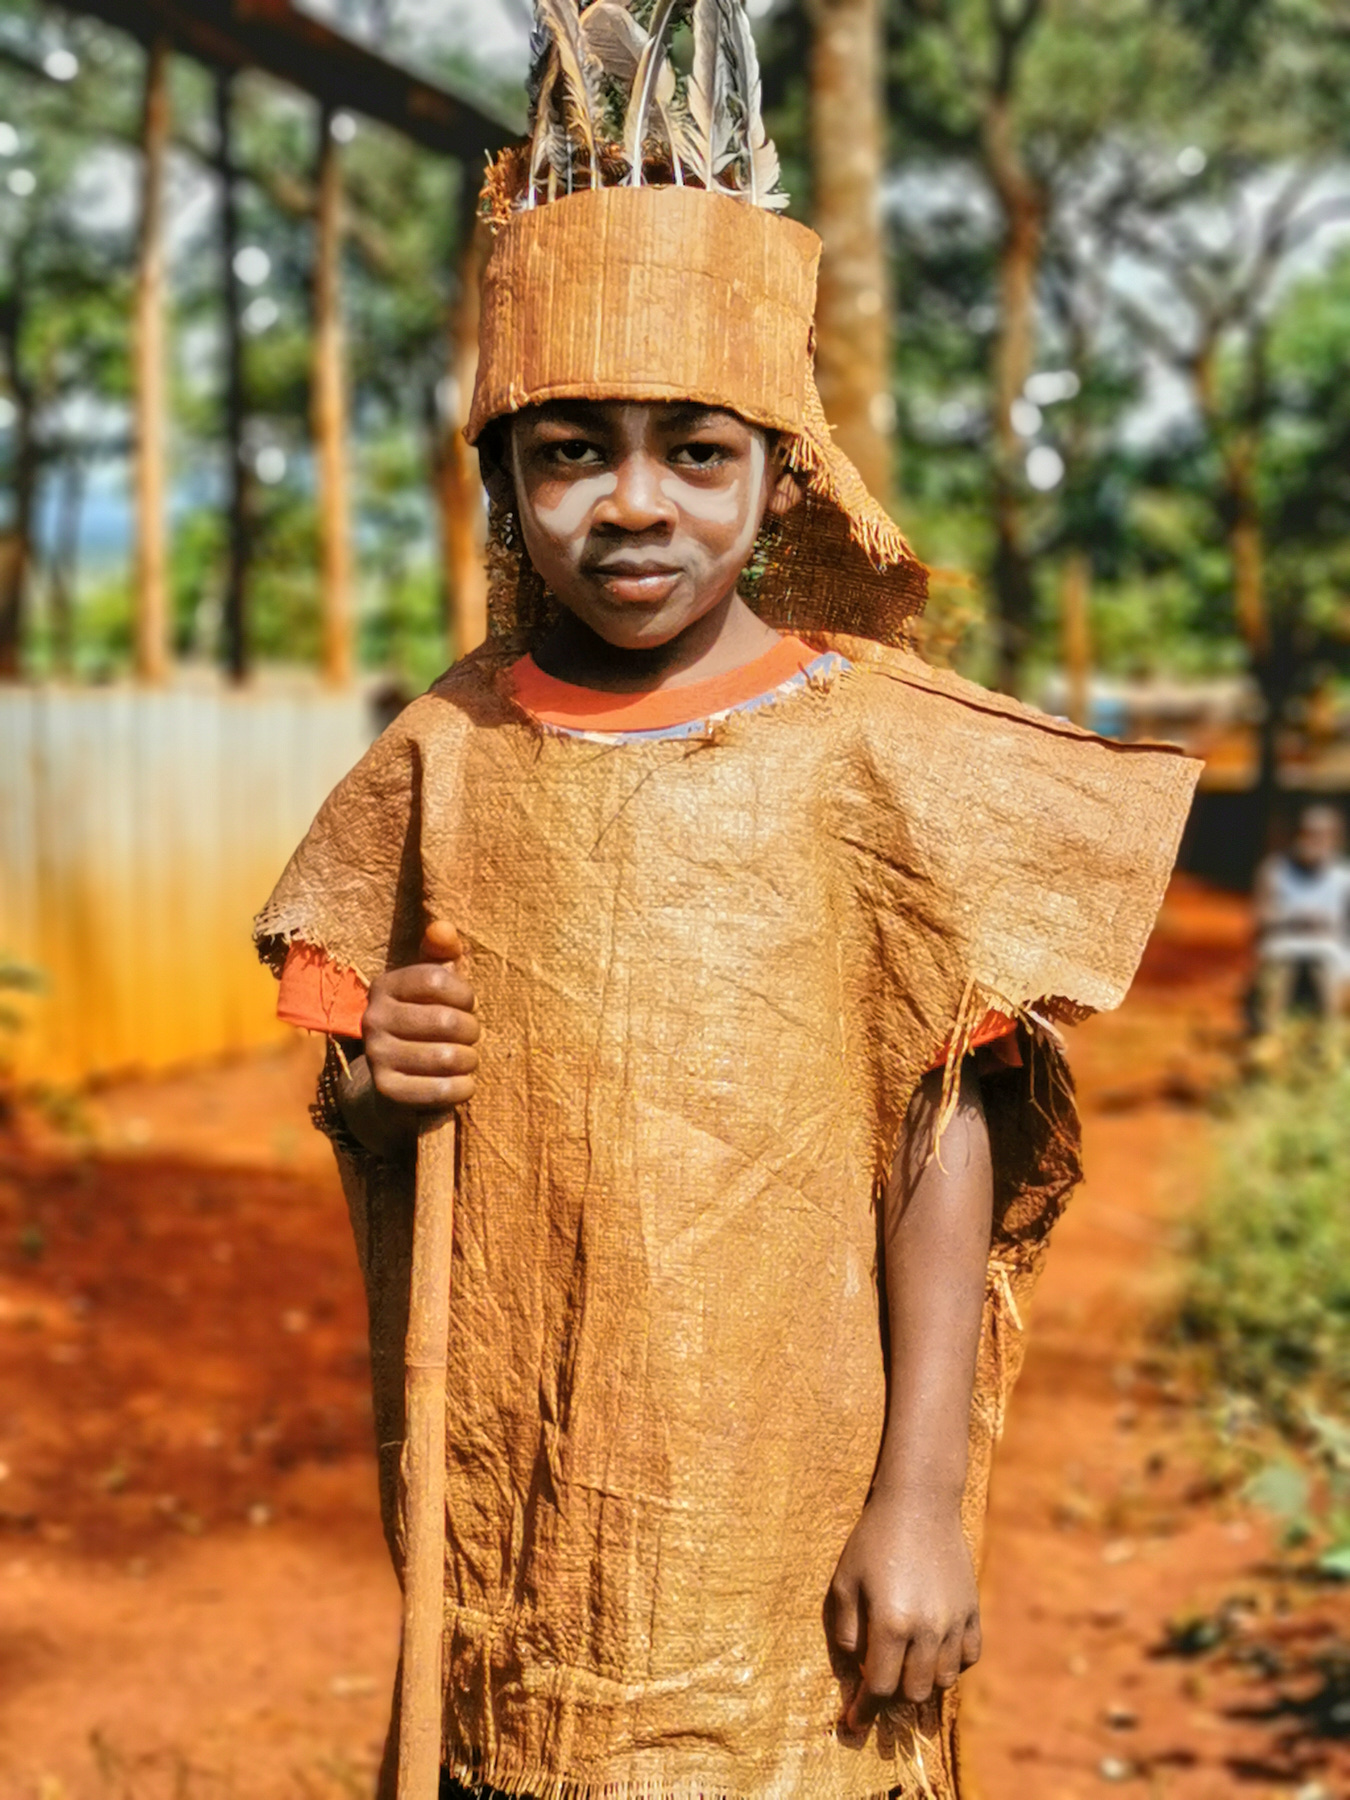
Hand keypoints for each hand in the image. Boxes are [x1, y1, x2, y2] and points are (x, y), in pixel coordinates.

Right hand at [361, 921, 480, 1111]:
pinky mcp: (387, 1090)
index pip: (437, 979)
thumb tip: (443, 927)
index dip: (464, 994)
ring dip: (470, 1060)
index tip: (467, 1004)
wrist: (393, 1083)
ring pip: (448, 1056)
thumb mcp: (432, 987)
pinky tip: (461, 1083)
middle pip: (447, 1020)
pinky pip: (442, 1090)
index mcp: (384, 986)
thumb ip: (442, 954)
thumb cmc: (424, 1023)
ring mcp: (376, 1055)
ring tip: (466, 1059)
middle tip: (469, 1037)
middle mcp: (373, 1018)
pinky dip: (463, 1087)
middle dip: (471, 1031)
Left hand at [828, 1487, 980, 1728]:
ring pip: (943, 1680)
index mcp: (891, 1622)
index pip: (879, 1686)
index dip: (864, 1710)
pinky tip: (932, 1652)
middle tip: (878, 1682)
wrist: (919, 1503)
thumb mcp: (845, 1582)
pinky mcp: (972, 1611)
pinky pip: (968, 1658)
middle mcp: (927, 1629)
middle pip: (914, 1692)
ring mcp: (955, 1622)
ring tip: (904, 1665)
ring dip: (921, 1682)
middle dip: (892, 1696)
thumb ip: (846, 1632)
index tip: (853, 1725)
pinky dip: (951, 1665)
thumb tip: (856, 1669)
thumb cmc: (873, 1540)